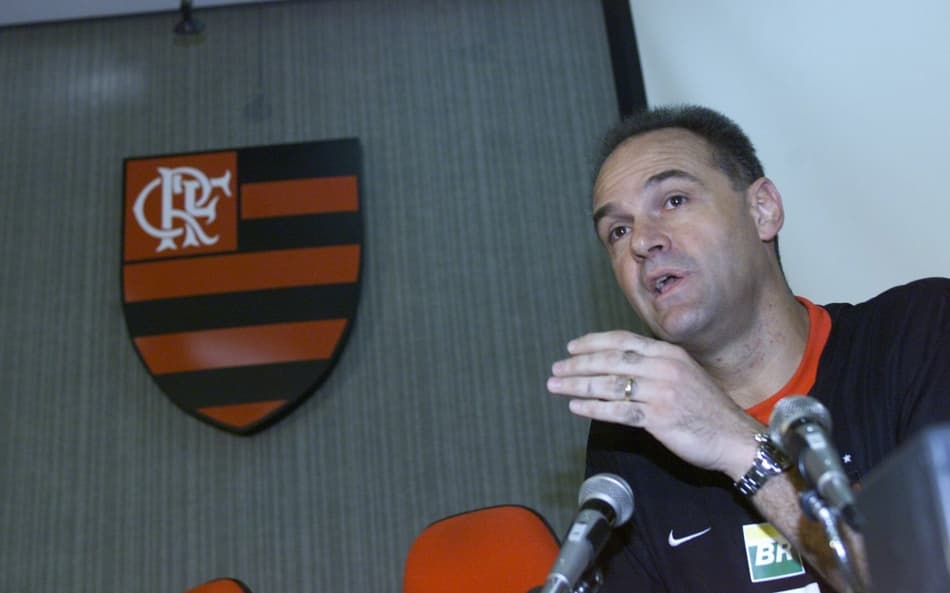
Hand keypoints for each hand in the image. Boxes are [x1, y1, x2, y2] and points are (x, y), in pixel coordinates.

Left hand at [547, 330, 761, 477]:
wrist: (735, 438)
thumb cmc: (708, 410)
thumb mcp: (685, 374)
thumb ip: (656, 366)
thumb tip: (621, 365)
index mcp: (668, 354)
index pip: (623, 341)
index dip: (593, 342)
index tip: (572, 347)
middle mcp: (664, 368)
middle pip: (610, 360)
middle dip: (578, 364)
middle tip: (557, 368)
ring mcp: (661, 392)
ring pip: (610, 384)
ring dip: (578, 385)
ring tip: (557, 386)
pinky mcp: (659, 418)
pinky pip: (618, 410)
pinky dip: (593, 408)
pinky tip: (576, 408)